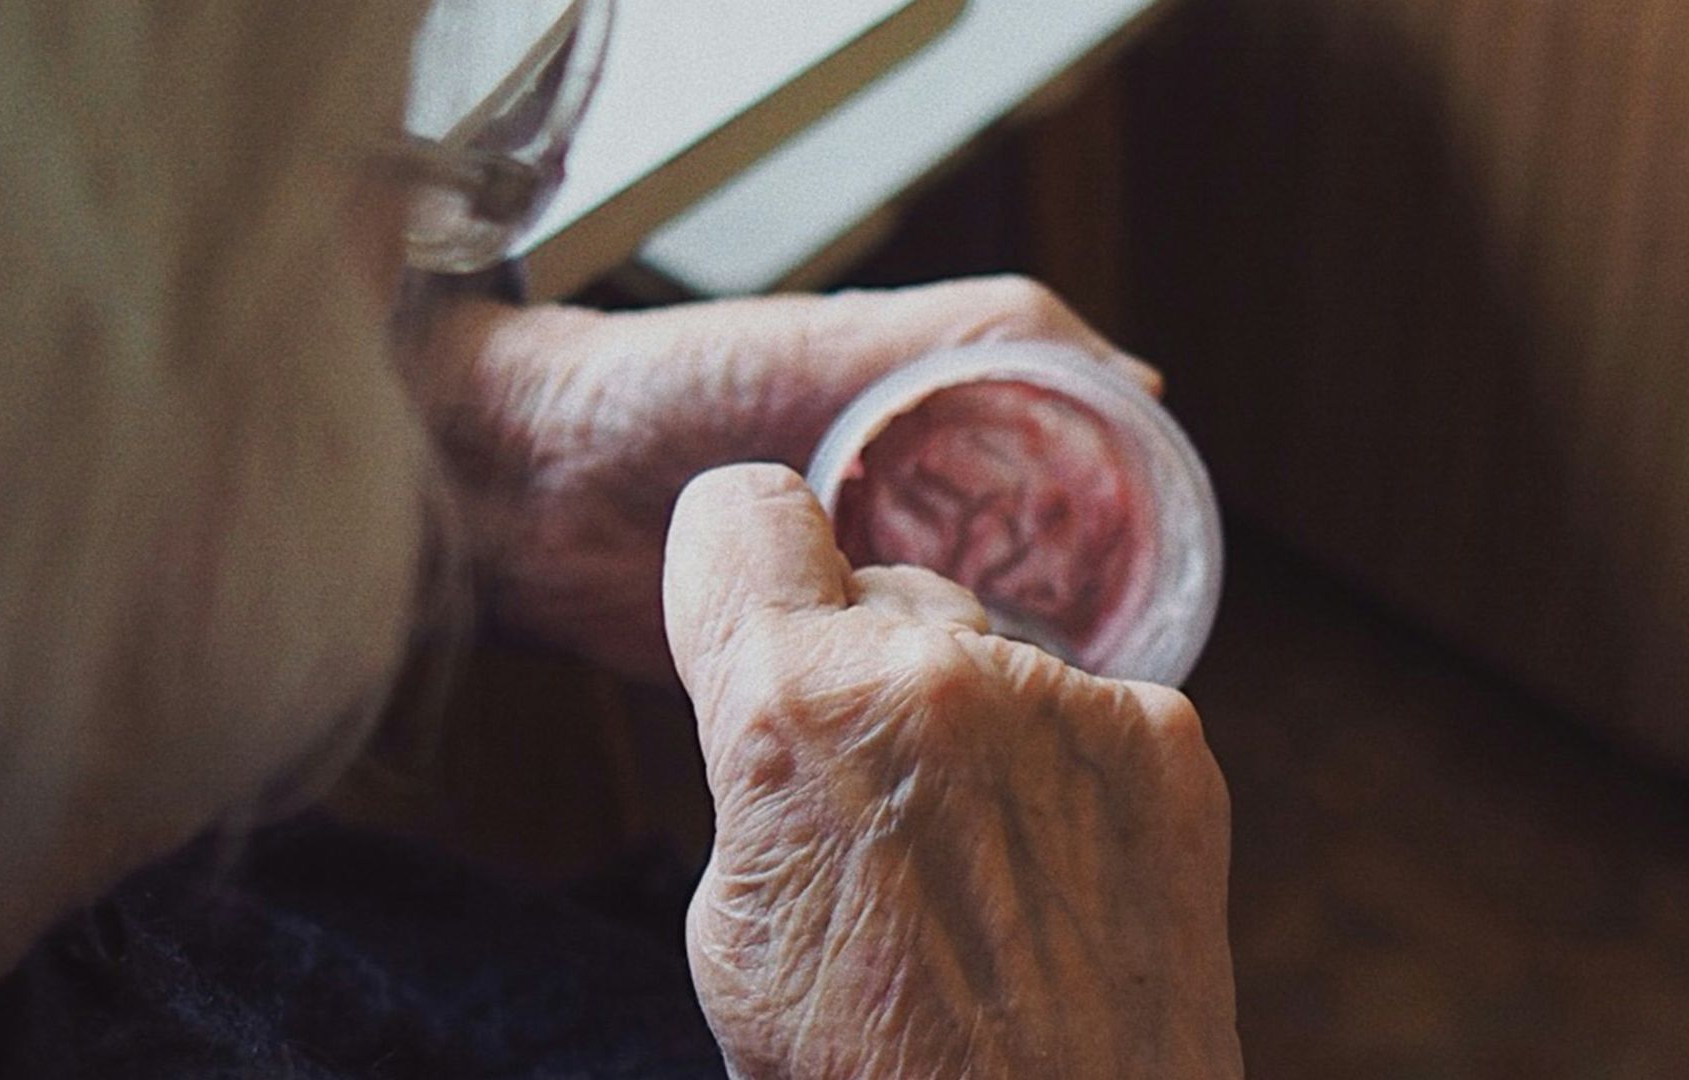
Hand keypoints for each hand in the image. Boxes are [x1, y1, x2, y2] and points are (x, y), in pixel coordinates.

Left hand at [417, 276, 1160, 677]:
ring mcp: (852, 595)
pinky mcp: (799, 666)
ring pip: (963, 645)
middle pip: (1027, 577)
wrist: (524, 483)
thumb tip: (1139, 384)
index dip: (1120, 532)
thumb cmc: (675, 382)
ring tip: (1049, 718)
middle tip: (1113, 677)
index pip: (1060, 489)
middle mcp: (901, 517)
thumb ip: (975, 338)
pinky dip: (918, 719)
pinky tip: (959, 747)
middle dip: (1074, 620)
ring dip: (1000, 676)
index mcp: (926, 438)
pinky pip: (881, 699)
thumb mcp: (841, 341)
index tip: (1164, 584)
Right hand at [663, 464, 1240, 1079]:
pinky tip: (1057, 870)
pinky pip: (1082, 704)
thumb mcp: (736, 924)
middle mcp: (944, 672)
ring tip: (978, 863)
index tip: (754, 613)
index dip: (736, 565)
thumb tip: (789, 678)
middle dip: (865, 670)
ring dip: (969, 720)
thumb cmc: (870, 1078)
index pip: (740, 512)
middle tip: (876, 806)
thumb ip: (759, 759)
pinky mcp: (1168, 739)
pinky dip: (1061, 766)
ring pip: (985, 648)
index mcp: (799, 710)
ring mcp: (1074, 700)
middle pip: (879, 588)